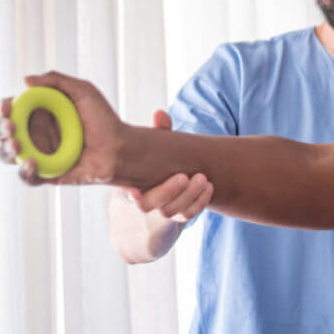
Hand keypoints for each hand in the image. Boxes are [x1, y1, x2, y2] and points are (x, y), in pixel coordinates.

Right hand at [0, 71, 124, 185]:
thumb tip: (26, 80)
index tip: (7, 107)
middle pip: (1, 131)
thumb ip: (57, 81)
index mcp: (37, 112)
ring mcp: (37, 155)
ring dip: (5, 150)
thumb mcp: (83, 91)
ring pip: (7, 155)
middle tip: (11, 128)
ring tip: (17, 145)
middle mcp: (33, 133)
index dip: (2, 108)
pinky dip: (24, 172)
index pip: (9, 109)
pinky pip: (26, 177)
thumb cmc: (103, 118)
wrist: (120, 148)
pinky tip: (31, 164)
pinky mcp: (46, 175)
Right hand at [120, 109, 213, 224]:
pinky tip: (209, 187)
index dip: (129, 194)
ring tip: (202, 178)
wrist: (162, 198)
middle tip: (183, 177)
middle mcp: (142, 202)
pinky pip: (187, 216)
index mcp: (129, 185)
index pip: (125, 193)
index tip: (135, 192)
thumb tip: (160, 114)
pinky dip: (200, 202)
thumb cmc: (154, 169)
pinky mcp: (176, 219)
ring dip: (189, 196)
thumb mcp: (154, 150)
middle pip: (148, 204)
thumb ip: (158, 134)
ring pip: (171, 212)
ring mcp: (158, 213)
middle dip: (167, 191)